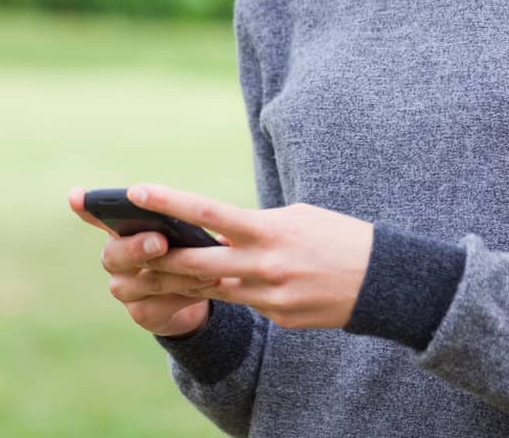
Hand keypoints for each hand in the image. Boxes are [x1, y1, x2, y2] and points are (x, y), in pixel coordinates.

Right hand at [67, 186, 223, 337]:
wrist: (191, 293)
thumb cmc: (183, 247)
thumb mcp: (181, 228)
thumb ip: (172, 220)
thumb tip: (179, 213)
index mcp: (120, 229)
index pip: (95, 215)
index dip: (85, 207)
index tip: (77, 195)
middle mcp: (113, 259)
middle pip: (116, 254)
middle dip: (139, 247)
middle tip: (161, 241)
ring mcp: (123, 288)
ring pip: (147, 281)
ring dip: (179, 274)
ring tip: (207, 268)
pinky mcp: (140, 313)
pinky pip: (162, 305)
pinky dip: (187, 294)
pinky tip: (209, 286)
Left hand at [115, 182, 374, 330]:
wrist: (383, 281)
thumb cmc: (337, 236)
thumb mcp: (296, 218)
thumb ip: (255, 226)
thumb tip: (220, 235)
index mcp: (269, 230)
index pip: (209, 213)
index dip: (170, 202)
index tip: (136, 190)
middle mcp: (265, 266)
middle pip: (196, 264)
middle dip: (157, 258)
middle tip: (125, 249)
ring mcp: (271, 297)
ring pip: (212, 290)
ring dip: (178, 283)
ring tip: (148, 275)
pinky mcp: (279, 318)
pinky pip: (245, 304)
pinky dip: (230, 292)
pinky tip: (219, 287)